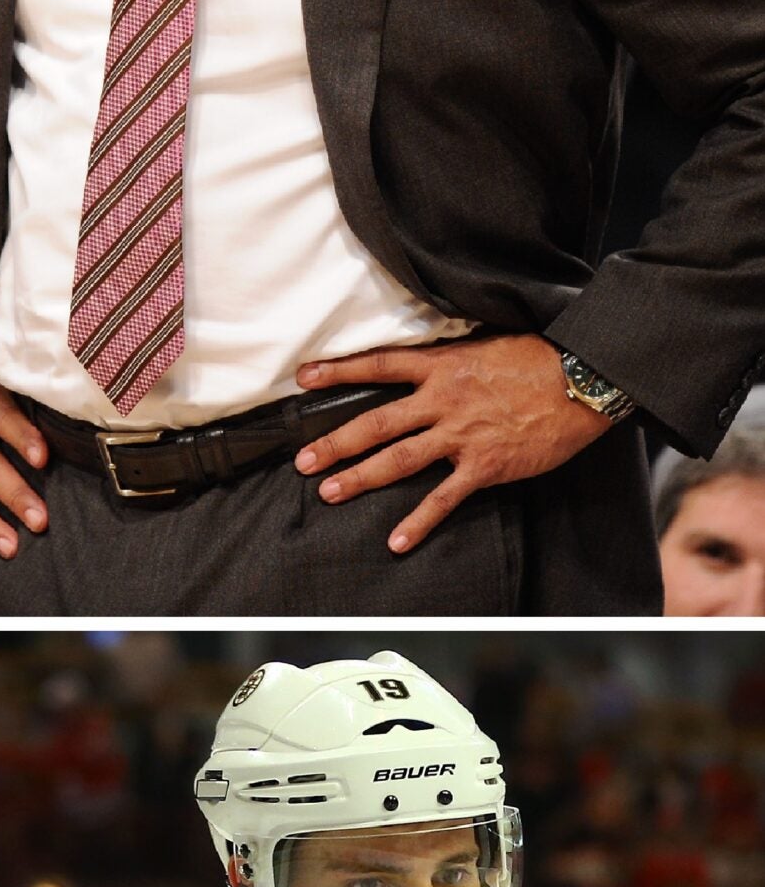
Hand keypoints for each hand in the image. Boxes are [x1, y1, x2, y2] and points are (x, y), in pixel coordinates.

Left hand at [291, 333, 613, 554]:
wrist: (584, 379)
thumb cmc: (539, 359)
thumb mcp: (485, 346)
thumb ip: (449, 361)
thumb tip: (423, 366)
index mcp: (441, 367)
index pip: (377, 366)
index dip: (337, 372)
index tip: (303, 378)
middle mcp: (442, 400)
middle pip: (376, 423)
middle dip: (335, 443)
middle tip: (303, 460)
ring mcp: (461, 435)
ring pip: (399, 459)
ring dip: (360, 477)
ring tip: (330, 492)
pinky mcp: (484, 466)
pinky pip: (444, 499)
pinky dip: (419, 522)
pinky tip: (397, 541)